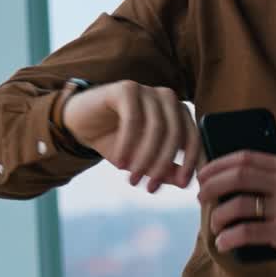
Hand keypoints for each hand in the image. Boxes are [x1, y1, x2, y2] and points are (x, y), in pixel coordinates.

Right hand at [62, 79, 200, 193]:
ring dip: (145, 158)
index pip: (193, 136)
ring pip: (156, 128)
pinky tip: (121, 162)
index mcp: (177, 113)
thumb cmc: (116, 140)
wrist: (82, 123)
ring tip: (132, 180)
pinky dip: (128, 145)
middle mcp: (167, 98)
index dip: (190, 162)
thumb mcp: (141, 159)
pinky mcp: (126, 88)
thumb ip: (164, 168)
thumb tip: (183, 182)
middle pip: (176, 133)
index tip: (183, 186)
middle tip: (151, 188)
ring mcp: (147, 90)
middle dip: (164, 164)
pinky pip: (133, 119)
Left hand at [196, 150, 275, 271]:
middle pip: (238, 176)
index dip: (219, 164)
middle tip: (201, 196)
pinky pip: (247, 233)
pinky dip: (229, 238)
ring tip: (215, 224)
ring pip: (239, 205)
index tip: (204, 173)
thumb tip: (232, 182)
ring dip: (219, 216)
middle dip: (212, 185)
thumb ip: (275, 179)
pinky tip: (223, 243)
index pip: (245, 157)